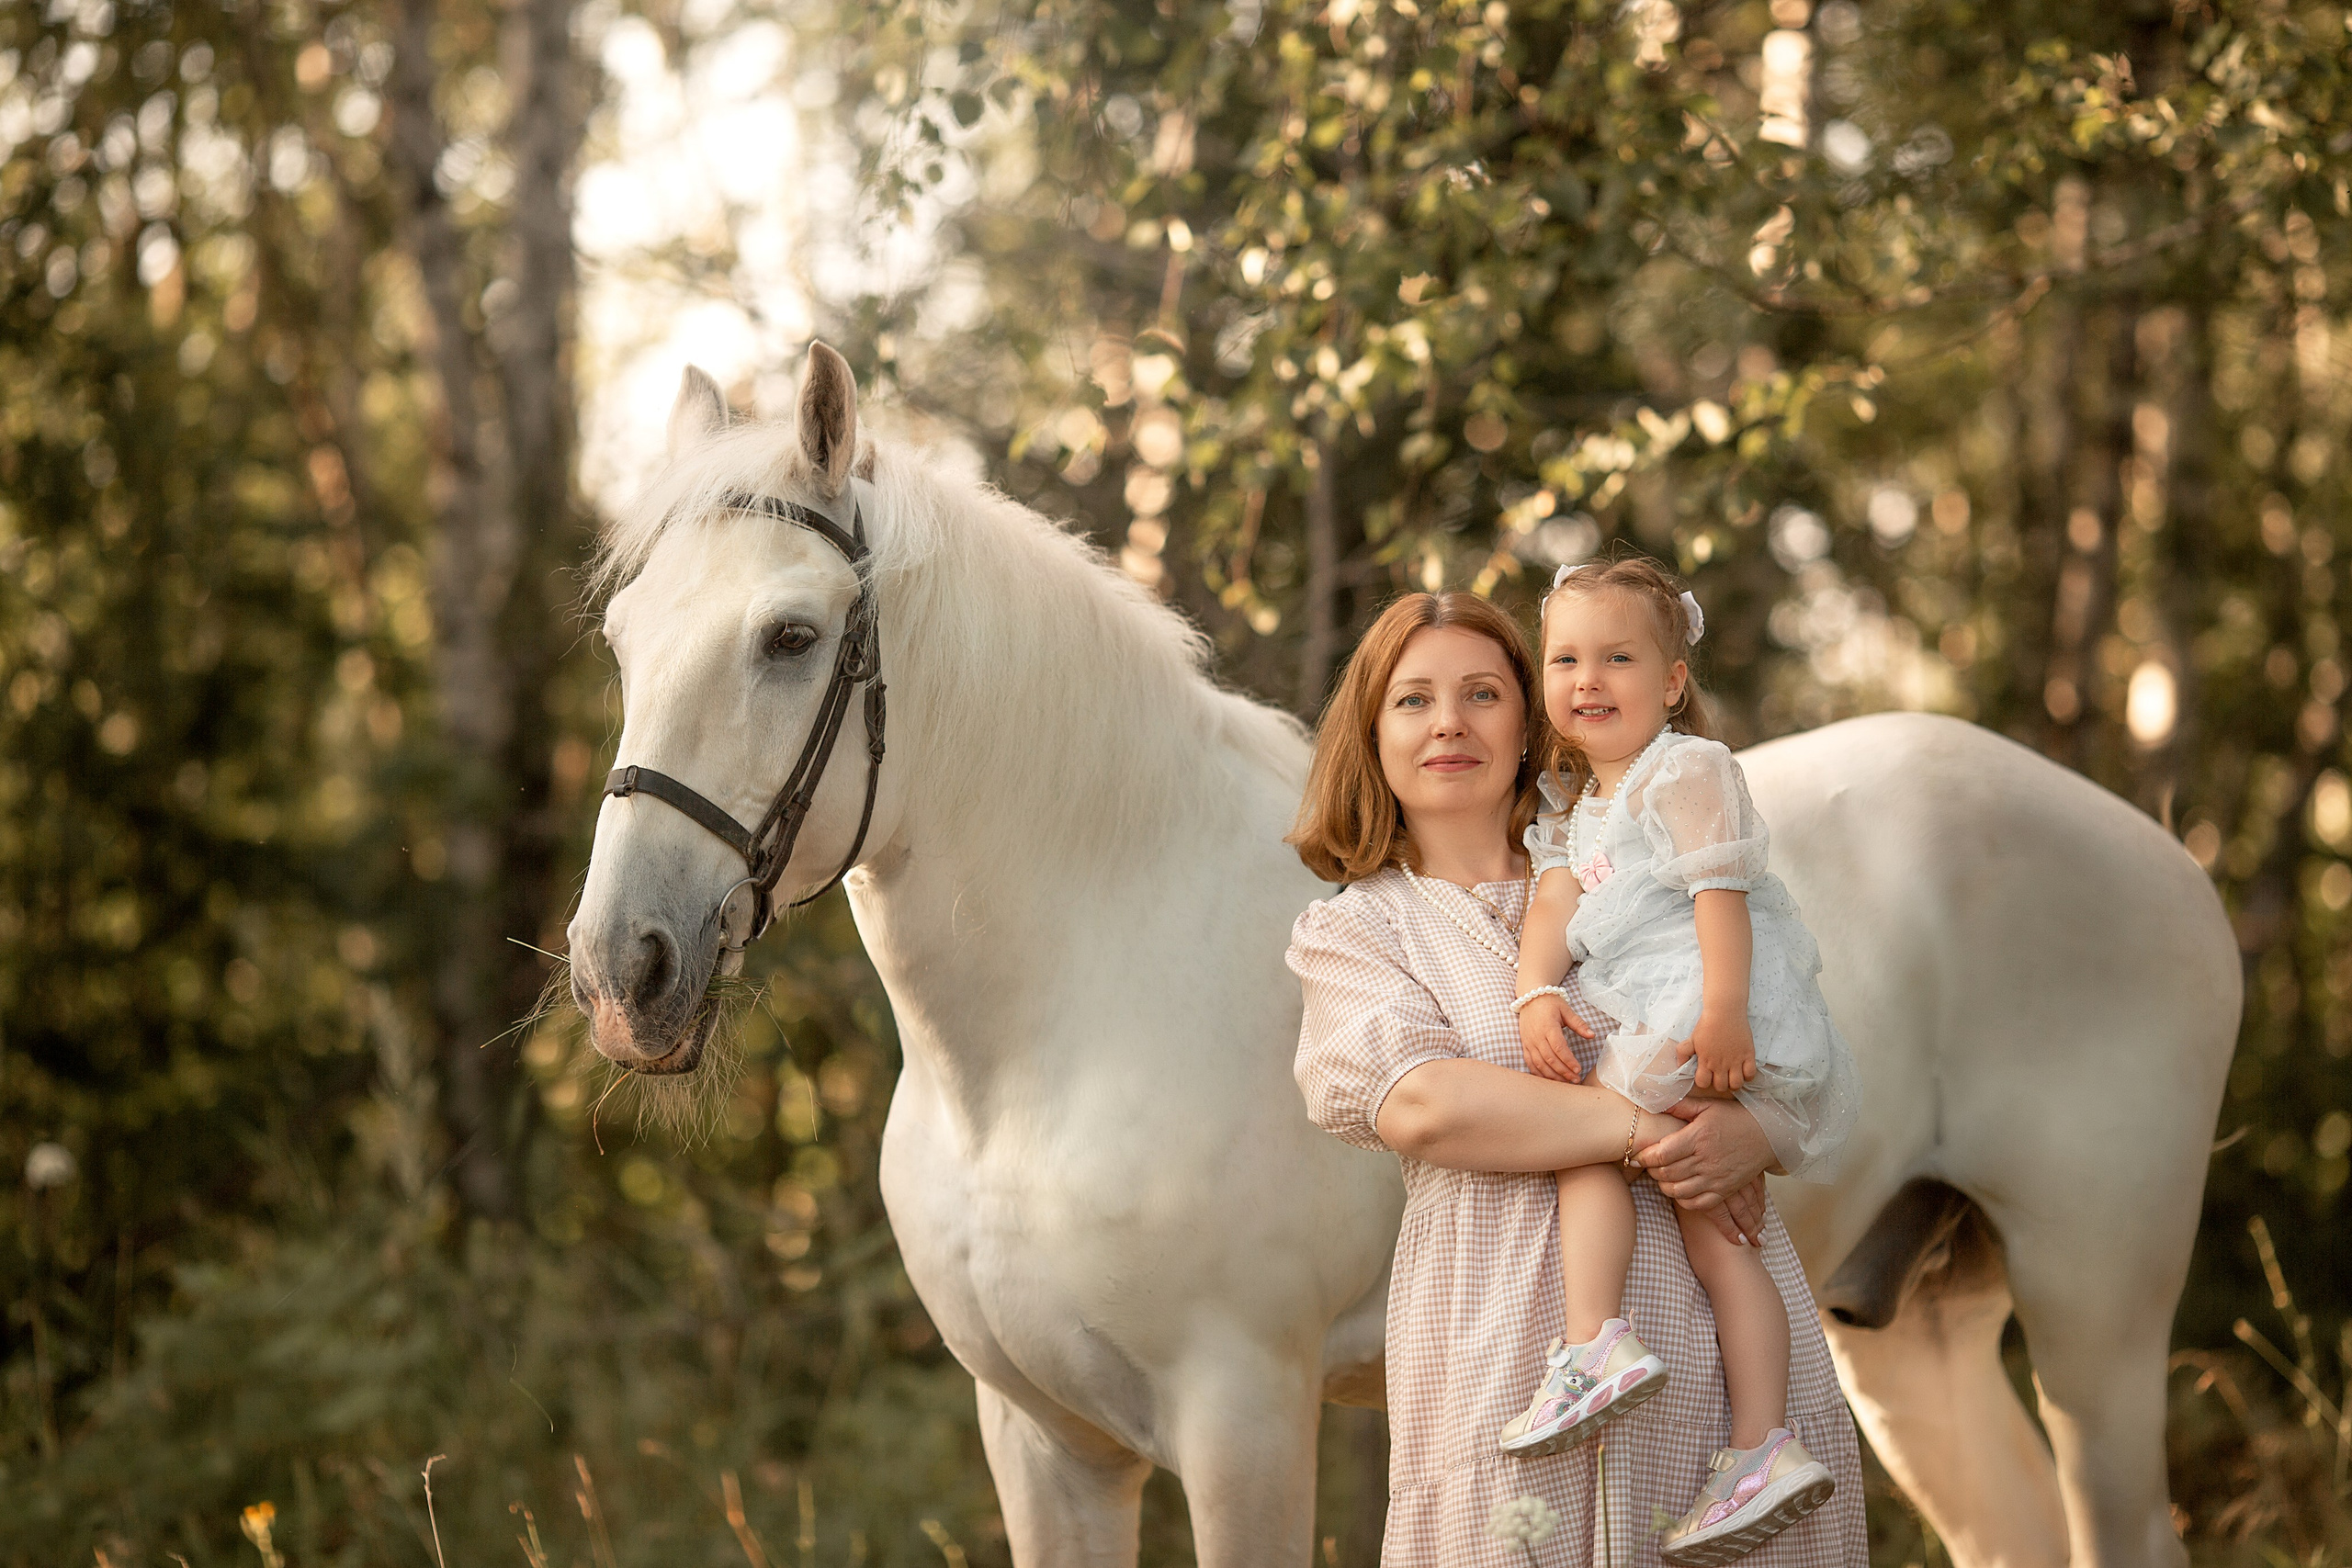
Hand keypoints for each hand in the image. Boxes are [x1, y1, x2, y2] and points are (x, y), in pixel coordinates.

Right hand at [1518, 994, 1588, 1082]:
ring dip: (1552, 1075)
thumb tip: (1592, 1035)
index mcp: (1548, 1026)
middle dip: (1563, 1071)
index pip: (1559, 1047)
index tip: (1578, 1069)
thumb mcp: (1566, 1010)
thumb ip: (1579, 1024)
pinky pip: (1530, 1063)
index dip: (1568, 1060)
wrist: (1530, 998)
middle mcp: (1536, 1036)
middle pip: (1549, 1058)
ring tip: (1565, 1082)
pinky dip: (1539, 1073)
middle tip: (1576, 1079)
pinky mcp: (1525, 1045)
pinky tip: (1550, 1079)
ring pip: (1539, 1064)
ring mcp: (1529, 1042)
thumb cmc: (1550, 1003)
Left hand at [1635, 1100, 1776, 1245]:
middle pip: (1666, 1173)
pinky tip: (1679, 1189)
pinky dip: (1683, 1200)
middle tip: (1648, 1166)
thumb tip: (1653, 1101)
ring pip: (1678, 1191)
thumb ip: (1680, 1106)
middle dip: (1651, 1171)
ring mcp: (1716, 1178)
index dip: (1644, 1157)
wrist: (1768, 1135)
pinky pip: (1697, 1203)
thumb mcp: (1707, 1106)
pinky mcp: (1724, 1190)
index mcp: (1698, 1137)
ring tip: (1661, 1177)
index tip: (1637, 1156)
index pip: (1662, 1154)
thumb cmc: (1734, 1117)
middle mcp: (1706, 1160)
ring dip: (1664, 1186)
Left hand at [1676, 1009, 1756, 1094]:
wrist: (1724, 1011)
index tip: (1706, 1075)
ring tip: (1732, 1075)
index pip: (1703, 1083)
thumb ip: (1683, 1053)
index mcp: (1705, 1061)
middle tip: (1720, 1075)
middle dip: (1719, 1084)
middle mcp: (1720, 1064)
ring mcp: (1735, 1061)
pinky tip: (1743, 1069)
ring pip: (1736, 1084)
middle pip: (1721, 1087)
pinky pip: (1750, 1074)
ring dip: (1734, 1082)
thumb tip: (1680, 1066)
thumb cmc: (1706, 1024)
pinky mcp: (1748, 1055)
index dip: (1704, 1081)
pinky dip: (1747, 1076)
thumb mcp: (1691, 1039)